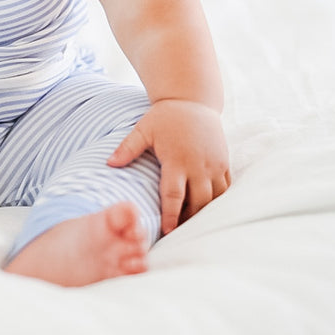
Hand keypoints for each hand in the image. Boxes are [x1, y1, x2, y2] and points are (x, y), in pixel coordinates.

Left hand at [108, 98, 230, 234]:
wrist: (193, 101)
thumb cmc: (165, 117)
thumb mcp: (143, 129)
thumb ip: (128, 148)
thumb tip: (109, 164)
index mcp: (177, 160)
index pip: (174, 195)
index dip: (171, 216)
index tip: (167, 231)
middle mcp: (198, 166)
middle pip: (197, 202)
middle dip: (188, 219)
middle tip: (177, 233)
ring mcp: (214, 165)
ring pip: (213, 199)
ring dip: (203, 213)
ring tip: (191, 223)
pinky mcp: (224, 162)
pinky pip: (225, 188)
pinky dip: (217, 201)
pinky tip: (206, 209)